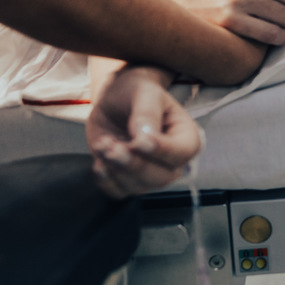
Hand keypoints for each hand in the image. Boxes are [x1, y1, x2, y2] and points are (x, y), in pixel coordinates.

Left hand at [86, 65, 202, 197]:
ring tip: (103, 144)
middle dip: (134, 164)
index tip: (139, 141)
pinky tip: (98, 160)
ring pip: (138, 186)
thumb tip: (144, 137)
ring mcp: (150, 174)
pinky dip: (106, 180)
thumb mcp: (145, 93)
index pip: (182, 152)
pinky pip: (118, 191)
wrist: (116, 100)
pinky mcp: (127, 180)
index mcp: (186, 136)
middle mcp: (172, 161)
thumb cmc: (137, 93)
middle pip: (161, 177)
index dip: (161, 151)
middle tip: (112, 147)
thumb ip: (147, 113)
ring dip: (116, 169)